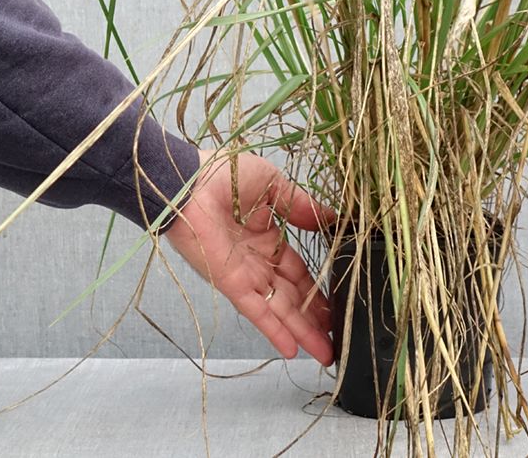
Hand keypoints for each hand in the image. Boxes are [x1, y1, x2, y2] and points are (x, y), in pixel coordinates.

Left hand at [163, 148, 334, 366]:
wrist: (188, 181)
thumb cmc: (226, 174)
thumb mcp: (274, 184)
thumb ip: (302, 206)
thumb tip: (333, 218)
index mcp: (268, 236)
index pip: (298, 270)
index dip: (318, 288)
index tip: (337, 304)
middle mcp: (258, 261)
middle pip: (293, 295)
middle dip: (315, 318)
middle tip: (339, 337)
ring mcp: (245, 274)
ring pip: (280, 308)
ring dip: (303, 331)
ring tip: (327, 353)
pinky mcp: (232, 283)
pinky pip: (257, 310)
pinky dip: (275, 329)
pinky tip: (293, 349)